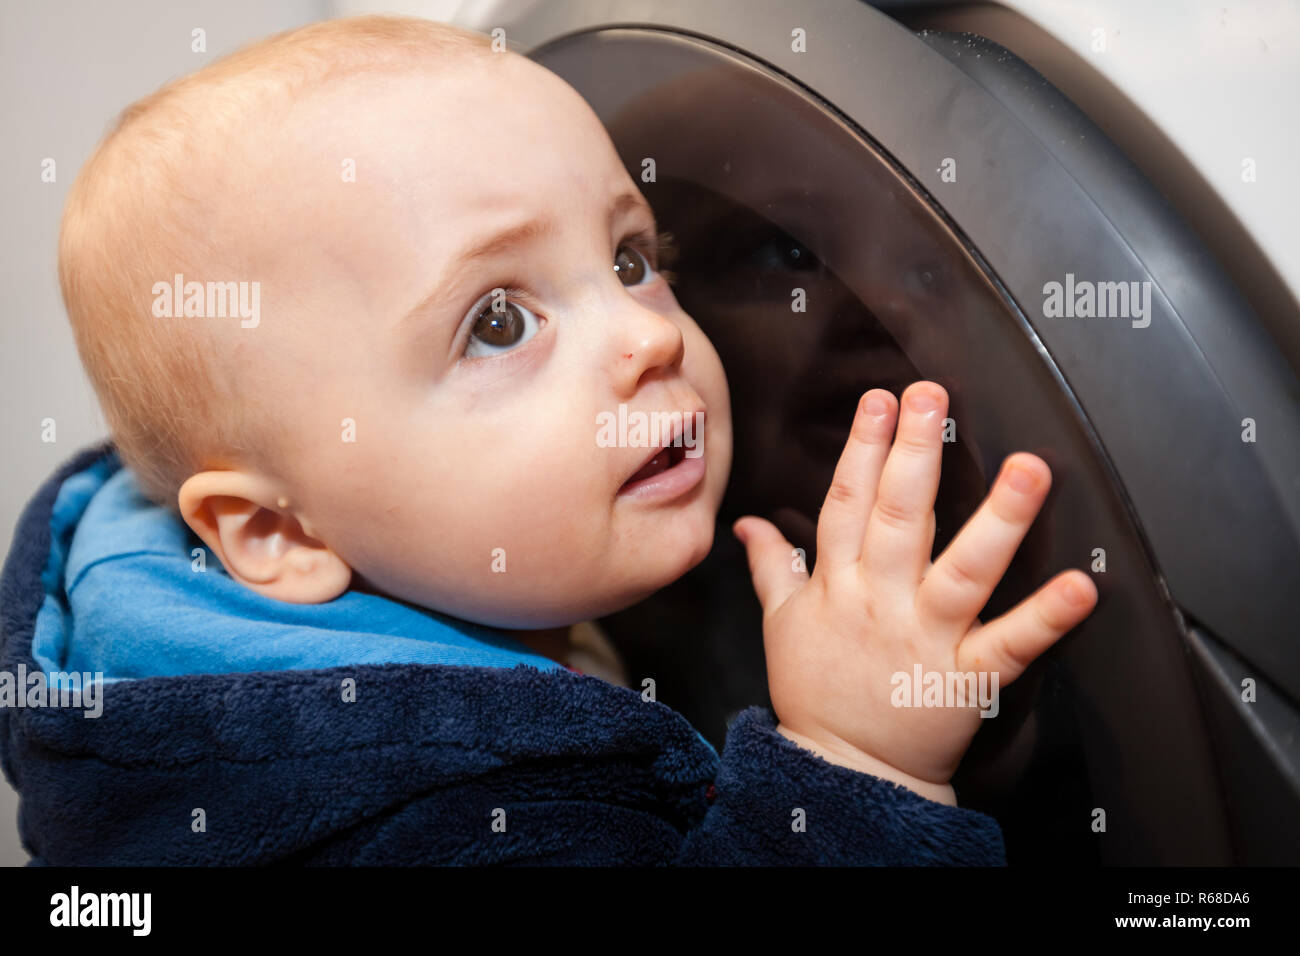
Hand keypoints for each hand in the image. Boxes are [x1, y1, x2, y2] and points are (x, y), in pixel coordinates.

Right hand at [733, 381, 1097, 802]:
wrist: (842, 773)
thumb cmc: (815, 694)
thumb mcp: (781, 624)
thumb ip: (771, 567)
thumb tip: (749, 523)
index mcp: (837, 585)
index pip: (846, 503)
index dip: (863, 448)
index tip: (880, 400)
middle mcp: (880, 602)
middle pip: (898, 519)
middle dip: (915, 453)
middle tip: (932, 398)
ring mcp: (926, 637)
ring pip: (963, 570)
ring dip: (999, 519)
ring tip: (1029, 469)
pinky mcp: (967, 677)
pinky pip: (1011, 644)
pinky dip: (1047, 617)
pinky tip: (1081, 585)